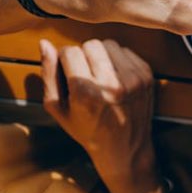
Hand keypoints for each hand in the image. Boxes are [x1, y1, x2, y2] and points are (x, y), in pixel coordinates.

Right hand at [40, 39, 162, 192]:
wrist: (125, 148)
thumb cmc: (87, 130)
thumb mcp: (59, 108)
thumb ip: (49, 75)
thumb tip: (44, 43)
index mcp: (86, 92)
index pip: (70, 51)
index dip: (65, 59)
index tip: (67, 71)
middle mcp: (111, 83)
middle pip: (91, 44)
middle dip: (84, 55)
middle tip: (84, 74)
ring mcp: (133, 78)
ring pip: (110, 44)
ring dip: (102, 55)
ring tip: (100, 75)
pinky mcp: (147, 75)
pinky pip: (127, 51)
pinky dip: (118, 60)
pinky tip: (115, 77)